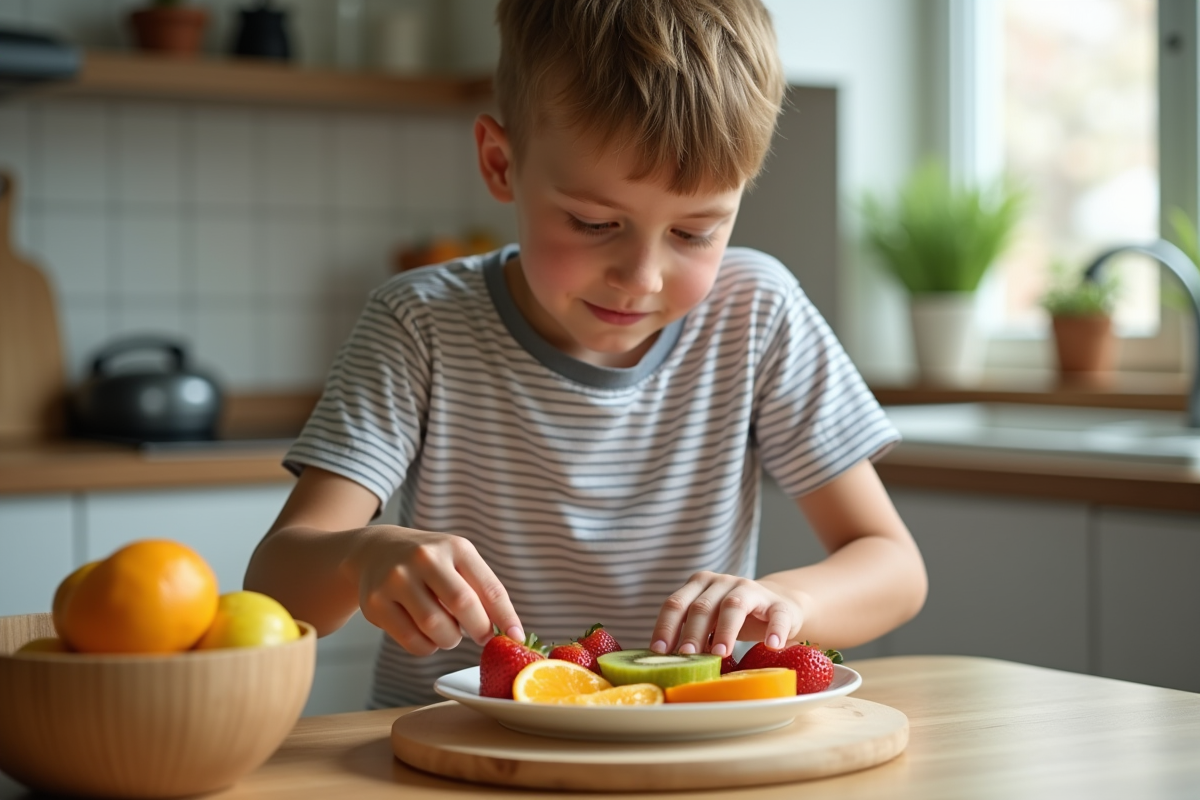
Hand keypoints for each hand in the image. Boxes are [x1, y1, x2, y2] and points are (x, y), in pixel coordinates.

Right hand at [343, 526, 522, 655]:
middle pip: (463, 605)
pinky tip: (427, 635)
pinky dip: (428, 647)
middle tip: (481, 637)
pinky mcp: (376, 603)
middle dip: (479, 629)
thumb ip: (482, 591)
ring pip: (436, 627)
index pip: (490, 588)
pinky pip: (413, 641)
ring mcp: (397, 579)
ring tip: (449, 631)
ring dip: (450, 639)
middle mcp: (425, 558)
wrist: (376, 551)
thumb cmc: (430, 564)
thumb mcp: (457, 561)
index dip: (506, 617)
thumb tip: (511, 634)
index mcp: (455, 547)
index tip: (516, 638)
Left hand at [649, 571, 803, 656]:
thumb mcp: (710, 621)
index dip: (666, 627)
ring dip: (725, 630)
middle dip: (692, 632)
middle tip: (687, 656)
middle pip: (702, 606)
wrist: (779, 606)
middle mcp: (723, 582)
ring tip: (720, 654)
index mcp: (700, 585)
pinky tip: (771, 646)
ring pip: (733, 606)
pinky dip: (774, 630)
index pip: (676, 603)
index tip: (659, 651)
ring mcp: (751, 590)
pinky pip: (777, 616)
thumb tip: (666, 664)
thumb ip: (692, 633)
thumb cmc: (734, 619)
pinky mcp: (778, 604)